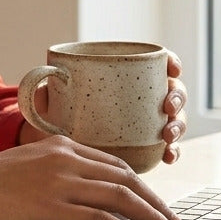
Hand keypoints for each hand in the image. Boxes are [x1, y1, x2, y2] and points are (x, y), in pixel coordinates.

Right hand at [0, 136, 184, 219]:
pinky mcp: (53, 208)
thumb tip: (74, 199)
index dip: (140, 185)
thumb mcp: (21, 169)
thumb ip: (51, 175)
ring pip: (122, 196)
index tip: (154, 203)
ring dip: (153, 217)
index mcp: (58, 146)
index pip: (113, 163)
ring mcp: (60, 182)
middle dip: (155, 201)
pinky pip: (104, 219)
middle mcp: (64, 158)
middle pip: (126, 177)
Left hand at [18, 49, 188, 162]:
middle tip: (167, 107)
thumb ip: (42, 86)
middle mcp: (139, 97)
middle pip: (171, 90)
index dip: (171, 62)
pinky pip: (166, 148)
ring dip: (178, 125)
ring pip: (173, 119)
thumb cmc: (50, 113)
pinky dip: (172, 151)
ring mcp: (145, 122)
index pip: (155, 63)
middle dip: (177, 97)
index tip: (172, 68)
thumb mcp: (46, 98)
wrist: (49, 147)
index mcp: (121, 76)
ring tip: (167, 135)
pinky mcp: (144, 148)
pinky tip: (168, 156)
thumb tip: (45, 74)